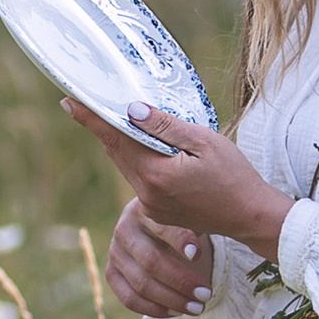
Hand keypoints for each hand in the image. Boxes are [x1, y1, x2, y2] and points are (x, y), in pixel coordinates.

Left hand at [63, 97, 293, 285]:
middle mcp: (147, 193)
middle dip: (102, 128)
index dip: (91, 118)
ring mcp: (151, 206)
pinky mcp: (158, 212)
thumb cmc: (235, 176)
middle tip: (83, 104)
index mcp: (156, 174)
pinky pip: (140, 180)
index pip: (116, 138)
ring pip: (128, 166)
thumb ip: (167, 126)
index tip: (68, 101)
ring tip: (116, 120)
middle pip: (117, 152)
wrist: (250, 217)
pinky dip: (138, 160)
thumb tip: (132, 109)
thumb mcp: (204, 141)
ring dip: (121, 143)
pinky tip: (145, 146)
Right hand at [106, 193, 211, 318]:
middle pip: (151, 261)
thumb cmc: (183, 221)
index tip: (199, 255)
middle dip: (181, 281)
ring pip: (141, 283)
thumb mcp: (192, 214)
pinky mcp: (111, 272)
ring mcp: (115, 251)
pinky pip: (129, 298)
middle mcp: (124, 228)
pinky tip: (175, 313)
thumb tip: (244, 222)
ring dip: (171, 300)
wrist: (155, 227)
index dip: (179, 241)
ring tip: (198, 308)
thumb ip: (204, 218)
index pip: (160, 225)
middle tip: (207, 295)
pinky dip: (153, 309)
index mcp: (144, 208)